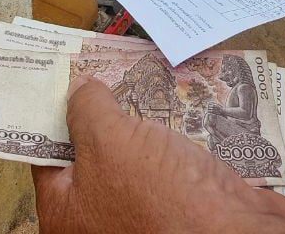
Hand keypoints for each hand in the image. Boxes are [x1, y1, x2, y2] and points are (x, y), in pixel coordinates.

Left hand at [32, 76, 284, 232]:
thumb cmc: (157, 196)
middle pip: (96, 152)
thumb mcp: (107, 140)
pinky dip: (179, 133)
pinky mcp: (186, 202)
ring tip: (148, 73)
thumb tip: (79, 87)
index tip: (66, 76)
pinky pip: (176, 161)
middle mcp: (103, 217)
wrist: (236, 233)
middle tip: (109, 67)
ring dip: (147, 118)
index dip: (56, 112)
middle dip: (106, 110)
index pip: (48, 155)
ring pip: (140, 154)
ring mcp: (147, 210)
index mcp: (68, 212)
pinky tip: (183, 99)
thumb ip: (87, 109)